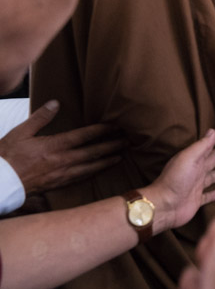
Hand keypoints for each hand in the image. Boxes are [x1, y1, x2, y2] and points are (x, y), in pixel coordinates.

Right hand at [0, 100, 123, 194]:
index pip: (84, 136)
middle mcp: (62, 161)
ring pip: (90, 168)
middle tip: (128, 141)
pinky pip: (81, 179)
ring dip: (107, 161)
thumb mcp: (20, 132)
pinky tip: (100, 171)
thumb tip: (56, 103)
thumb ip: (40, 117)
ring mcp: (61, 175)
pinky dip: (94, 174)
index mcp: (53, 146)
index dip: (102, 130)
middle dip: (112, 145)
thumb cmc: (6, 156)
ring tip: (121, 156)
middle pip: (93, 152)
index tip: (116, 125)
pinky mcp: (58, 185)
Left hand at [143, 124, 214, 233]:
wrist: (165, 205)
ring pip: (213, 177)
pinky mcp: (197, 200)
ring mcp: (197, 186)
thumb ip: (201, 146)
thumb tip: (212, 131)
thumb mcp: (189, 158)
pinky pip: (208, 196)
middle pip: (212, 159)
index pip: (208, 145)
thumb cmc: (176, 179)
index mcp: (194, 160)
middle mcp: (196, 171)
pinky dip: (214, 194)